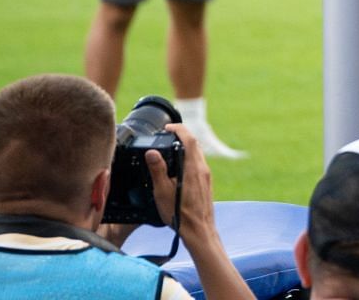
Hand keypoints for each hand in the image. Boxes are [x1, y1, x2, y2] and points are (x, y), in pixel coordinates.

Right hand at [153, 123, 219, 240]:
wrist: (199, 231)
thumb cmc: (180, 214)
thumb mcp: (163, 192)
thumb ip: (158, 170)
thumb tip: (152, 152)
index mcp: (193, 167)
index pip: (190, 139)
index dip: (179, 129)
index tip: (168, 127)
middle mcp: (203, 169)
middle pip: (194, 144)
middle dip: (181, 137)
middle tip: (166, 137)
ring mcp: (206, 176)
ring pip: (197, 154)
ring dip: (185, 148)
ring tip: (170, 151)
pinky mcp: (206, 183)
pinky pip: (198, 164)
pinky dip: (189, 159)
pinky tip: (178, 169)